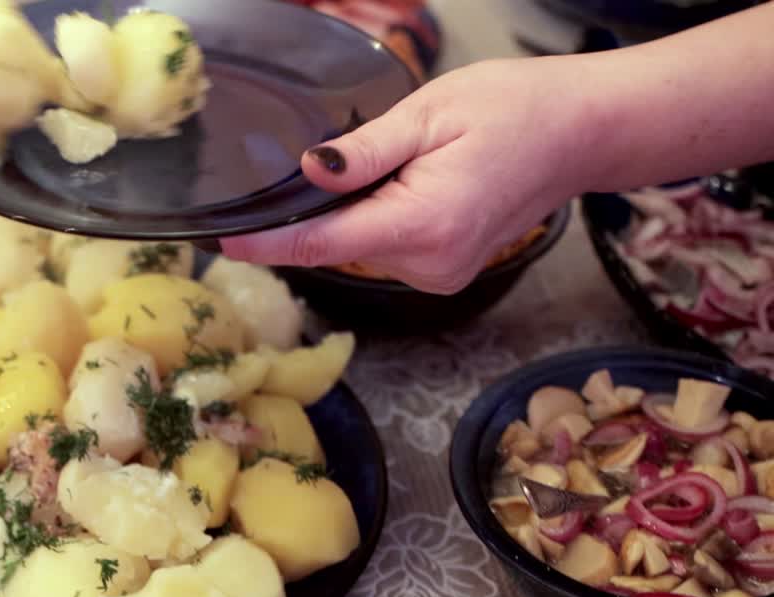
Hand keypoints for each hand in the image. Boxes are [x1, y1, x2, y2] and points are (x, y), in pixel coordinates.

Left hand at [220, 57, 589, 293]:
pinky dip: (378, 220)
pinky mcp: (445, 271)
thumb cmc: (518, 110)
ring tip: (405, 161)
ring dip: (356, 212)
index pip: (321, 245)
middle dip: (322, 209)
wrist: (582, 132)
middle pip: (337, 245)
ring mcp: (440, 274)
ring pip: (360, 247)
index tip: (225, 241)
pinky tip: (409, 184)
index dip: (268, 244)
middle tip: (353, 156)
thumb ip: (364, 151)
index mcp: (424, 224)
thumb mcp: (430, 113)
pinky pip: (386, 248)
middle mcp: (431, 264)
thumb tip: (309, 171)